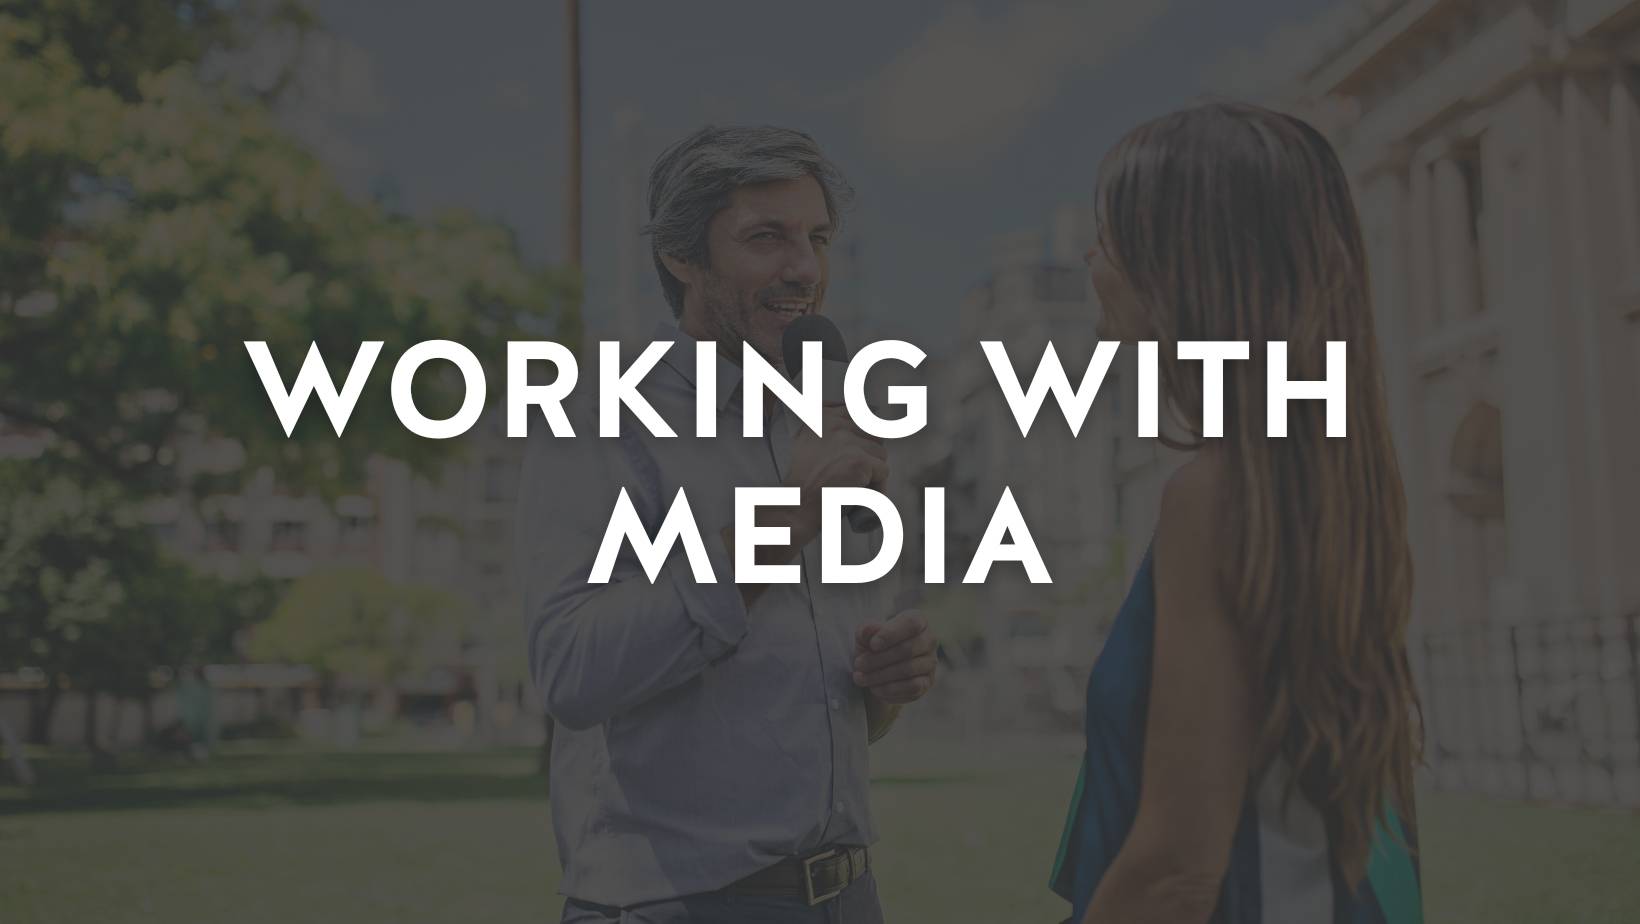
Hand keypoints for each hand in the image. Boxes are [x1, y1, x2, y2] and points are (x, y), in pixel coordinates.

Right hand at [783, 405, 888, 545]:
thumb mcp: (805, 444)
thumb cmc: (801, 482)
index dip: (861, 437)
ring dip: (873, 472)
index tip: (856, 454)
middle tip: (854, 474)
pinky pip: (883, 471)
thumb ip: (827, 429)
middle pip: (873, 434)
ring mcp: (847, 442)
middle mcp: (834, 424)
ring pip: (880, 453)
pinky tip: (860, 494)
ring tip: (854, 485)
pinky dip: (878, 487)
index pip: (857, 415)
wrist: (796, 504)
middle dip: (869, 455)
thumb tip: (857, 422)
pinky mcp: (859, 462)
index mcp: (821, 416)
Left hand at [852, 610, 936, 704]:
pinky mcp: (927, 682)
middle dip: (878, 659)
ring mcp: (930, 662)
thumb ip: (866, 630)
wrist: (879, 669)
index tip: (872, 645)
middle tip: (858, 664)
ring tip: (860, 678)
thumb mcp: (866, 635)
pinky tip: (874, 688)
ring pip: (908, 670)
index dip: (891, 634)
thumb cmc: (875, 645)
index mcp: (918, 620)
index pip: (911, 623)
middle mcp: (929, 640)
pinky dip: (890, 689)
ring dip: (880, 676)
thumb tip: (869, 630)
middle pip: (907, 649)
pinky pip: (911, 687)